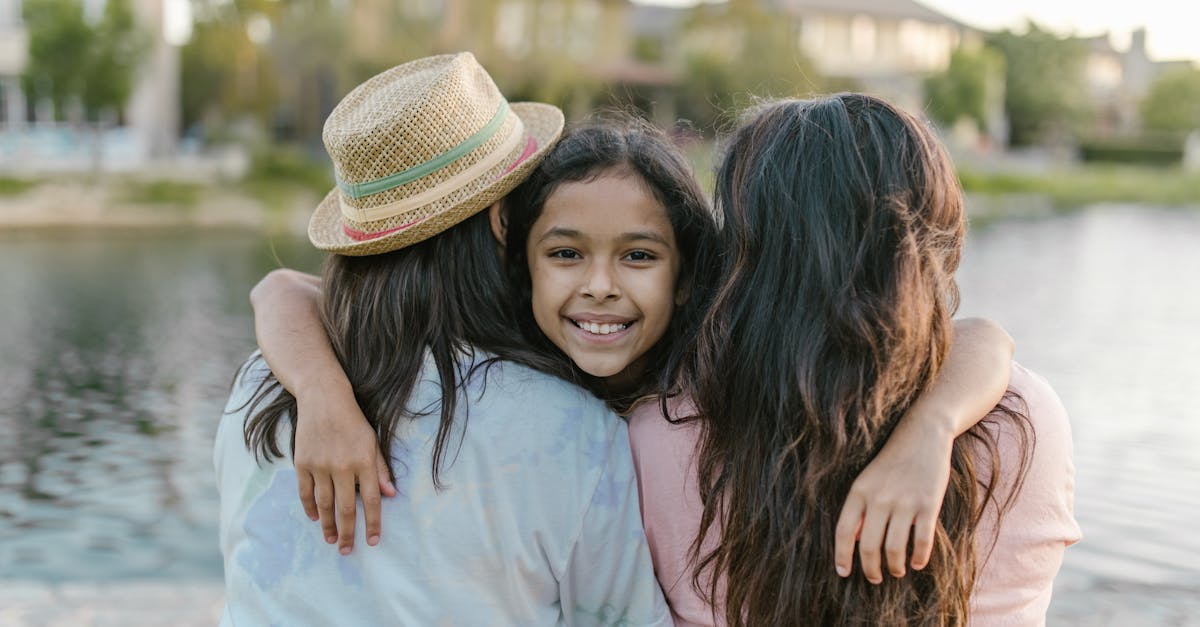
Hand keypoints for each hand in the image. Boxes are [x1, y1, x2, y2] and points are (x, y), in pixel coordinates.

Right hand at [294, 384, 395, 554]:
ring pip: (324, 504)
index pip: (370, 500)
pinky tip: (315, 518)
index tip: (372, 541)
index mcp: (364, 461)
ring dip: (327, 525)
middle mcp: (342, 466)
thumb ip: (380, 469)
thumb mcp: (372, 441)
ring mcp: (320, 465)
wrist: (323, 399)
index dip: (372, 522)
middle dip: (347, 532)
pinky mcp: (303, 463)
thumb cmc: (353, 421)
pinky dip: (310, 507)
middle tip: (347, 550)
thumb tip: (390, 495)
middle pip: (345, 508)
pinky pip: (305, 492)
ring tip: (331, 540)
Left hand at [834, 417, 953, 582]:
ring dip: (895, 567)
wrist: (923, 434)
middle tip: (875, 578)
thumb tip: (856, 540)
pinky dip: (920, 558)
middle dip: (871, 569)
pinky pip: (922, 541)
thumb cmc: (892, 460)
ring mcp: (904, 502)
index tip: (843, 573)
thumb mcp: (867, 479)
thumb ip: (861, 508)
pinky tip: (918, 563)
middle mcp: (879, 498)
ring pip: (895, 549)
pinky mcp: (928, 505)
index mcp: (859, 491)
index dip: (842, 556)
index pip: (844, 531)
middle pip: (869, 546)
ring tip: (897, 571)